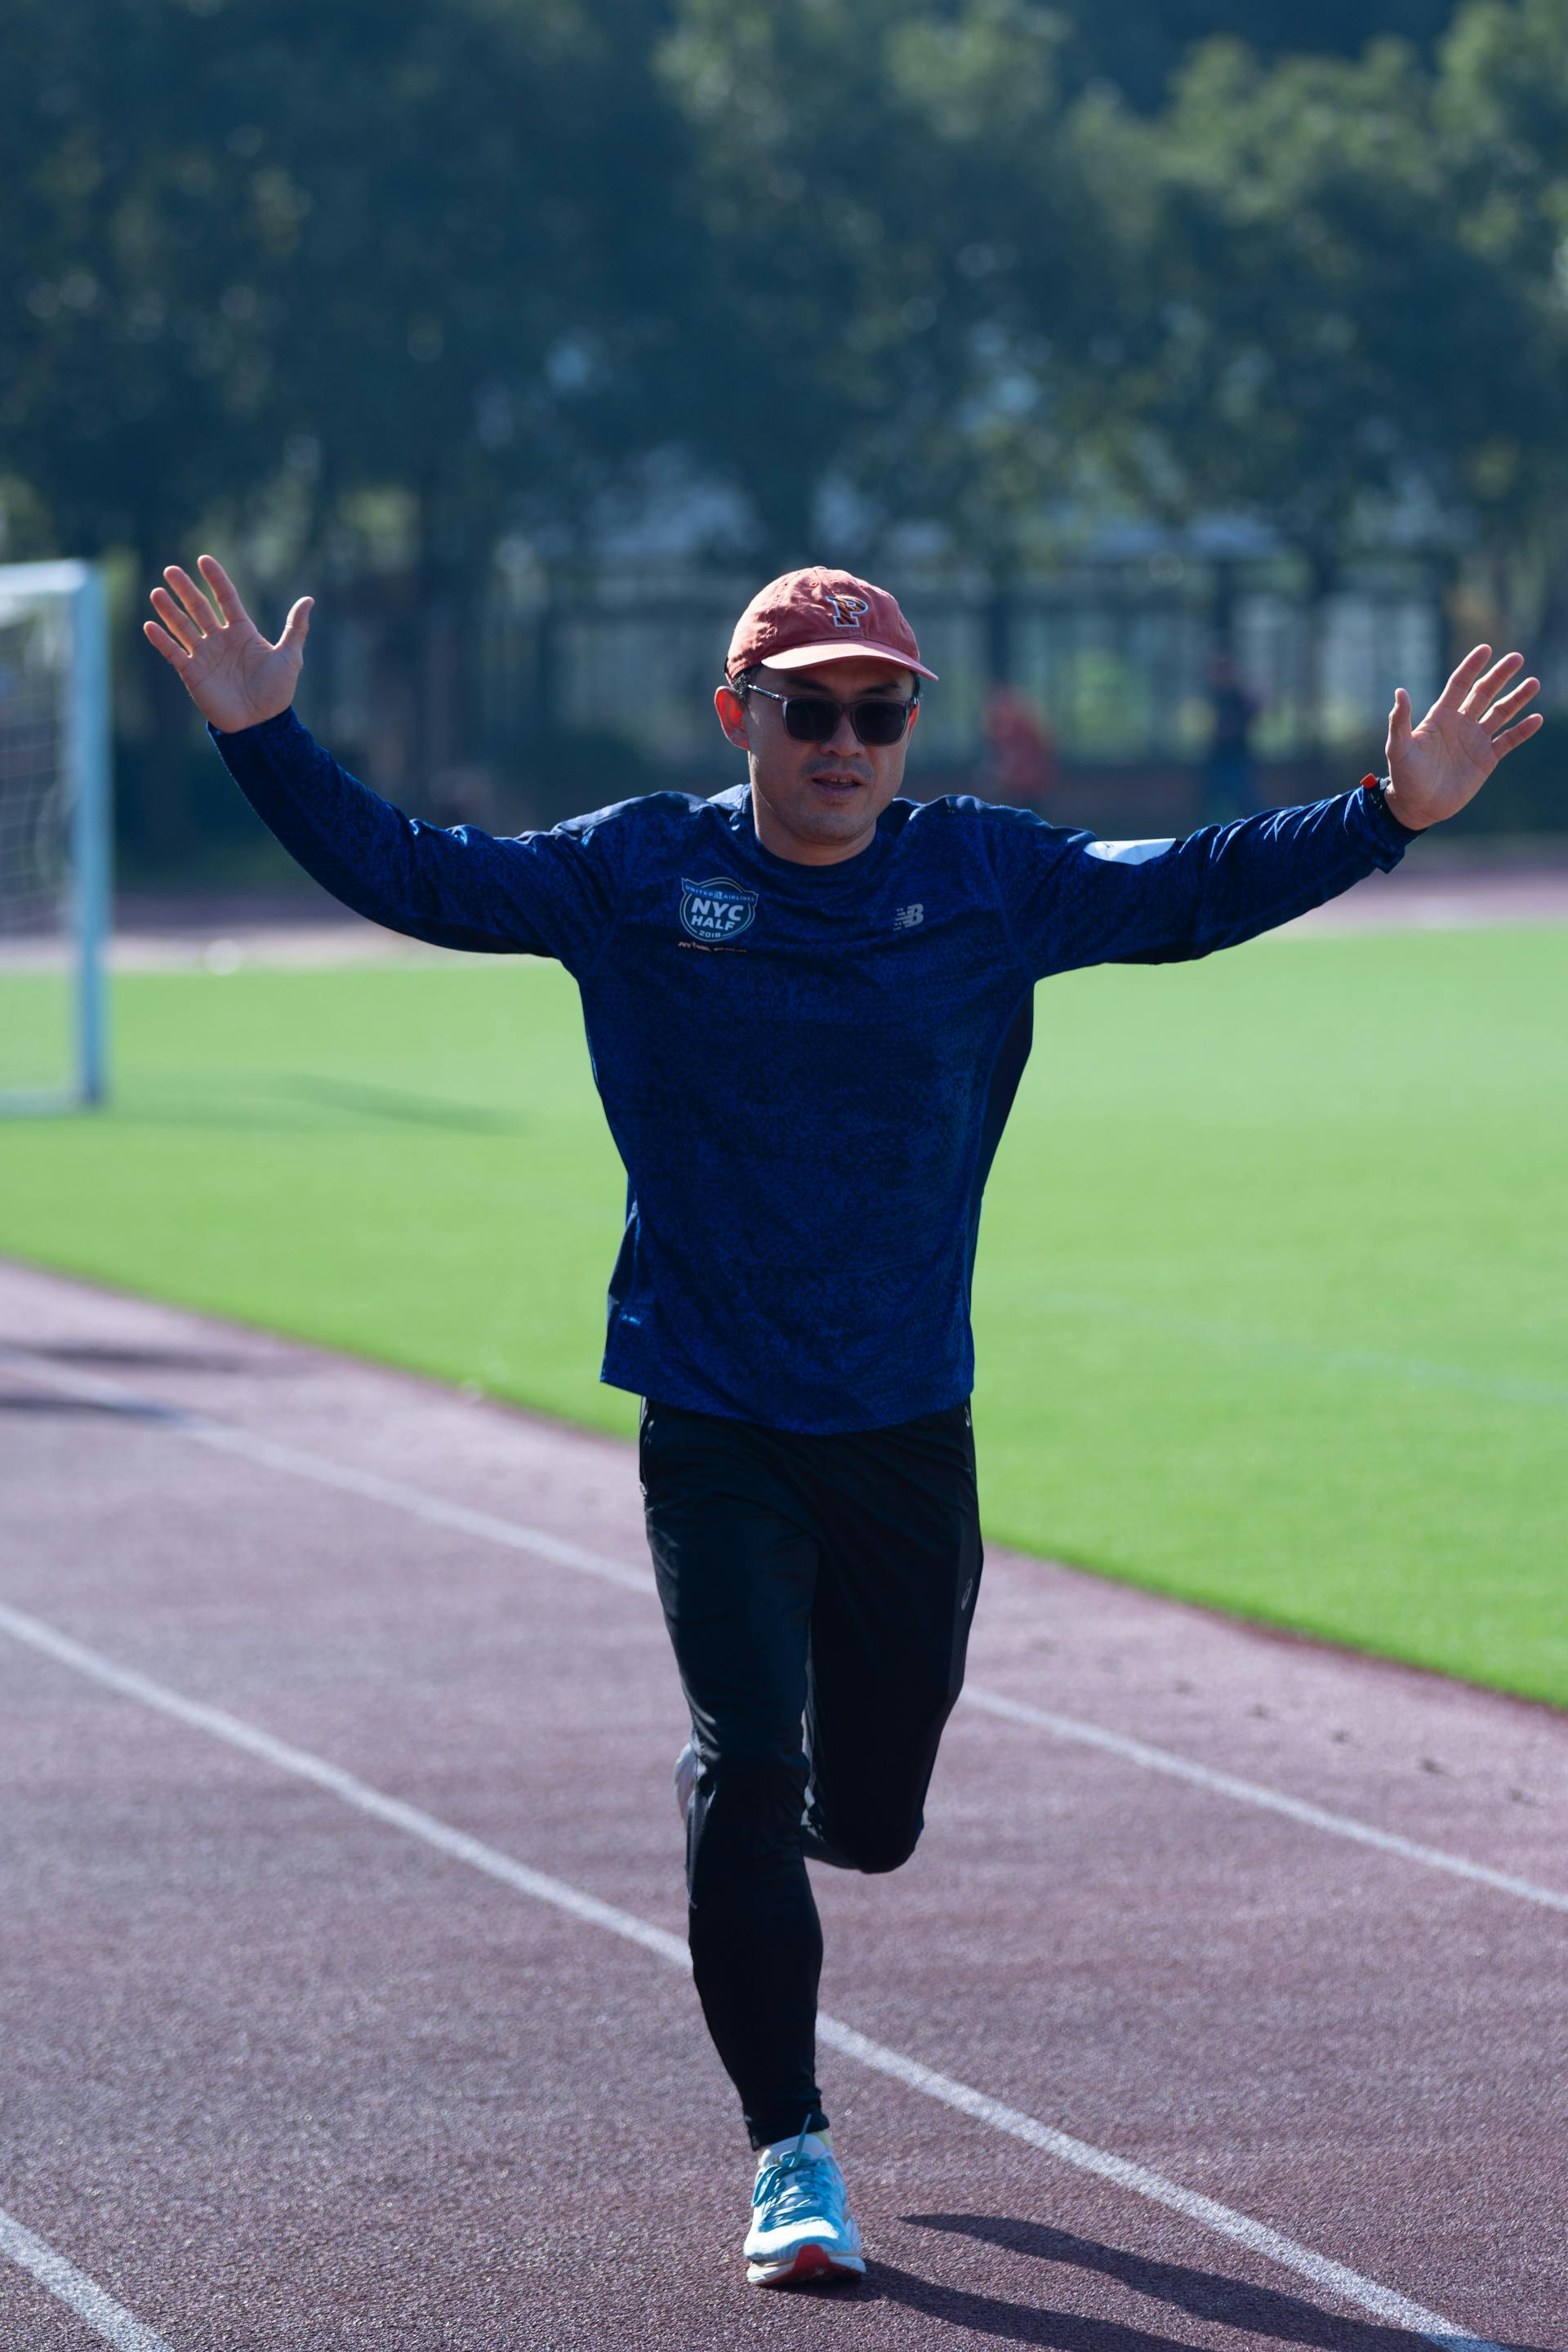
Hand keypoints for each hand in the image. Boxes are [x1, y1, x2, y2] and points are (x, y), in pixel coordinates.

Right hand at [143, 555, 312, 733]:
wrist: (261, 724)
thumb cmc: (276, 691)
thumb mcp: (289, 657)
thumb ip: (295, 628)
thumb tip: (309, 599)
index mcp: (242, 631)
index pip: (226, 598)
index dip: (216, 579)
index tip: (204, 560)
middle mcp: (220, 639)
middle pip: (199, 608)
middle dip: (185, 590)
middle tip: (171, 570)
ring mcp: (205, 655)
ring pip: (183, 627)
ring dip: (169, 611)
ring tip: (157, 592)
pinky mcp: (193, 673)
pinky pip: (174, 653)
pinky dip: (161, 641)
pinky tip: (149, 625)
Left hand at [1384, 644, 1543, 829]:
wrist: (1417, 806)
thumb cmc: (1403, 776)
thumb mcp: (1398, 747)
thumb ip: (1400, 720)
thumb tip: (1400, 692)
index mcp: (1441, 716)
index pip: (1459, 684)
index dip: (1471, 666)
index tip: (1485, 649)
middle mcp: (1461, 724)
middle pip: (1484, 693)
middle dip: (1500, 676)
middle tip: (1517, 658)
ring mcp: (1475, 740)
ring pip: (1501, 713)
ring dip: (1517, 699)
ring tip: (1534, 683)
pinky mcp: (1486, 759)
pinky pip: (1508, 740)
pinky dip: (1522, 731)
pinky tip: (1536, 719)